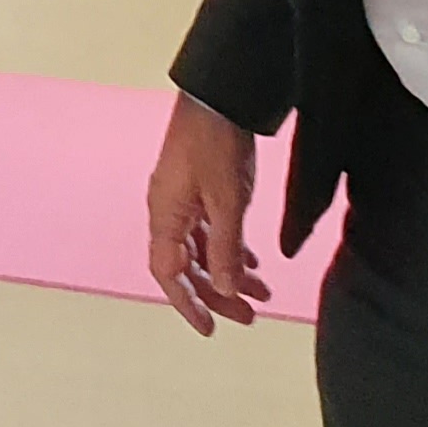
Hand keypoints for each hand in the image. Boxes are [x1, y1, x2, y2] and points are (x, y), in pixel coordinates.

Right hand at [144, 92, 272, 334]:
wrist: (221, 97)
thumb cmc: (215, 143)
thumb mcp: (226, 201)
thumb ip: (226, 248)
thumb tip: (225, 290)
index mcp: (165, 215)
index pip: (168, 273)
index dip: (187, 304)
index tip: (209, 329)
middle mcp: (169, 210)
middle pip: (188, 266)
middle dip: (217, 294)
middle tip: (250, 315)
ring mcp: (183, 199)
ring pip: (203, 249)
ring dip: (229, 272)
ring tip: (262, 291)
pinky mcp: (198, 188)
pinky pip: (210, 230)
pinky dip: (231, 249)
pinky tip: (253, 260)